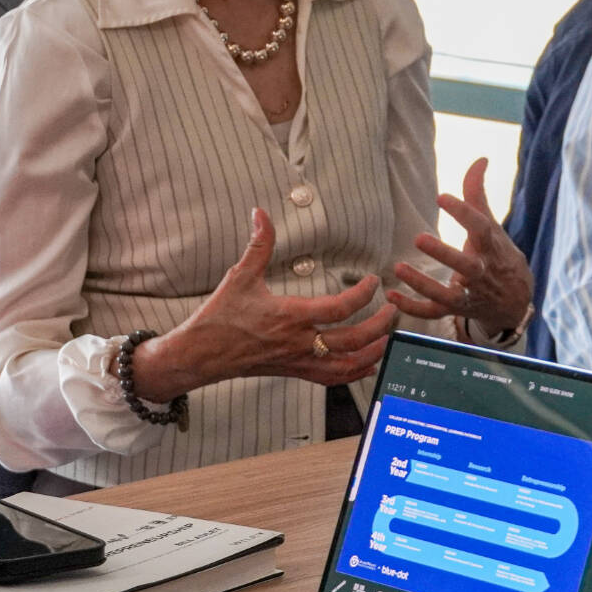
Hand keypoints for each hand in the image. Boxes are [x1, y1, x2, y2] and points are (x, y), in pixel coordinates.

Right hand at [134, 209, 397, 401]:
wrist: (199, 355)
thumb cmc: (219, 316)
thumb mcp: (239, 275)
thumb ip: (258, 244)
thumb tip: (260, 212)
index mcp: (290, 316)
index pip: (340, 308)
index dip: (363, 294)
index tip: (372, 281)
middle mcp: (299, 342)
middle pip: (353, 340)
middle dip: (379, 326)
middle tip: (392, 309)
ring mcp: (298, 360)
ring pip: (347, 365)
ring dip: (373, 352)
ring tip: (388, 337)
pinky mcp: (294, 372)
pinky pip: (331, 378)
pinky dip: (354, 373)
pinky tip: (367, 364)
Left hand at [390, 157, 534, 338]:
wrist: (516, 302)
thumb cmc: (498, 256)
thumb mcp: (492, 226)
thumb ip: (478, 195)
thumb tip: (480, 158)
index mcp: (491, 247)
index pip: (481, 228)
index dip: (463, 212)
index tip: (442, 197)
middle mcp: (482, 272)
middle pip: (467, 266)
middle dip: (444, 254)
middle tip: (418, 238)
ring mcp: (470, 295)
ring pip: (448, 296)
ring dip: (423, 285)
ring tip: (398, 268)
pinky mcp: (457, 310)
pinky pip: (434, 313)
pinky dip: (413, 309)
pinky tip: (391, 296)